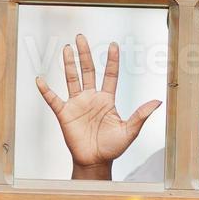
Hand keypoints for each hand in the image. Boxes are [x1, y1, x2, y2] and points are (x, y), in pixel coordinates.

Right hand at [36, 33, 161, 176]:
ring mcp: (77, 104)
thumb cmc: (112, 148)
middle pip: (88, 71)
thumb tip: (157, 101)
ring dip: (69, 64)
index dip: (112, 60)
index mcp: (107, 100)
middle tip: (81, 37)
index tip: (113, 44)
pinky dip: (46, 90)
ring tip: (66, 48)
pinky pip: (53, 99)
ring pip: (72, 79)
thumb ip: (141, 115)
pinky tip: (40, 79)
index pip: (110, 75)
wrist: (95, 162)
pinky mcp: (65, 114)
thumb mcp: (130, 131)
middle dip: (84, 54)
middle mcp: (91, 98)